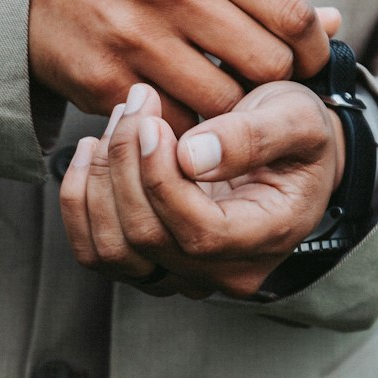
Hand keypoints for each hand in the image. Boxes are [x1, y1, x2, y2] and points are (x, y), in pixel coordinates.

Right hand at [29, 0, 339, 133]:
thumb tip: (330, 21)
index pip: (291, 13)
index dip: (314, 47)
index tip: (308, 59)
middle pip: (266, 66)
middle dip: (276, 83)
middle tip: (264, 84)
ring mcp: (134, 40)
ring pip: (224, 106)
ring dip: (232, 111)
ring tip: (221, 97)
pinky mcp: (103, 83)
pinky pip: (174, 125)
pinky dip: (186, 125)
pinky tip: (178, 106)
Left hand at [59, 81, 345, 299]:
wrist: (288, 148)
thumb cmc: (296, 130)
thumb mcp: (297, 118)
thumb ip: (254, 136)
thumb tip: (192, 156)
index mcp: (266, 237)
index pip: (198, 231)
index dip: (161, 177)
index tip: (152, 122)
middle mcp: (224, 271)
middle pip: (146, 238)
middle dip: (126, 163)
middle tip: (135, 104)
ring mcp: (183, 273)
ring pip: (112, 251)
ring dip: (99, 180)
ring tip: (117, 122)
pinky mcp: (150, 261)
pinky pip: (95, 250)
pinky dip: (80, 201)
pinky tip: (92, 152)